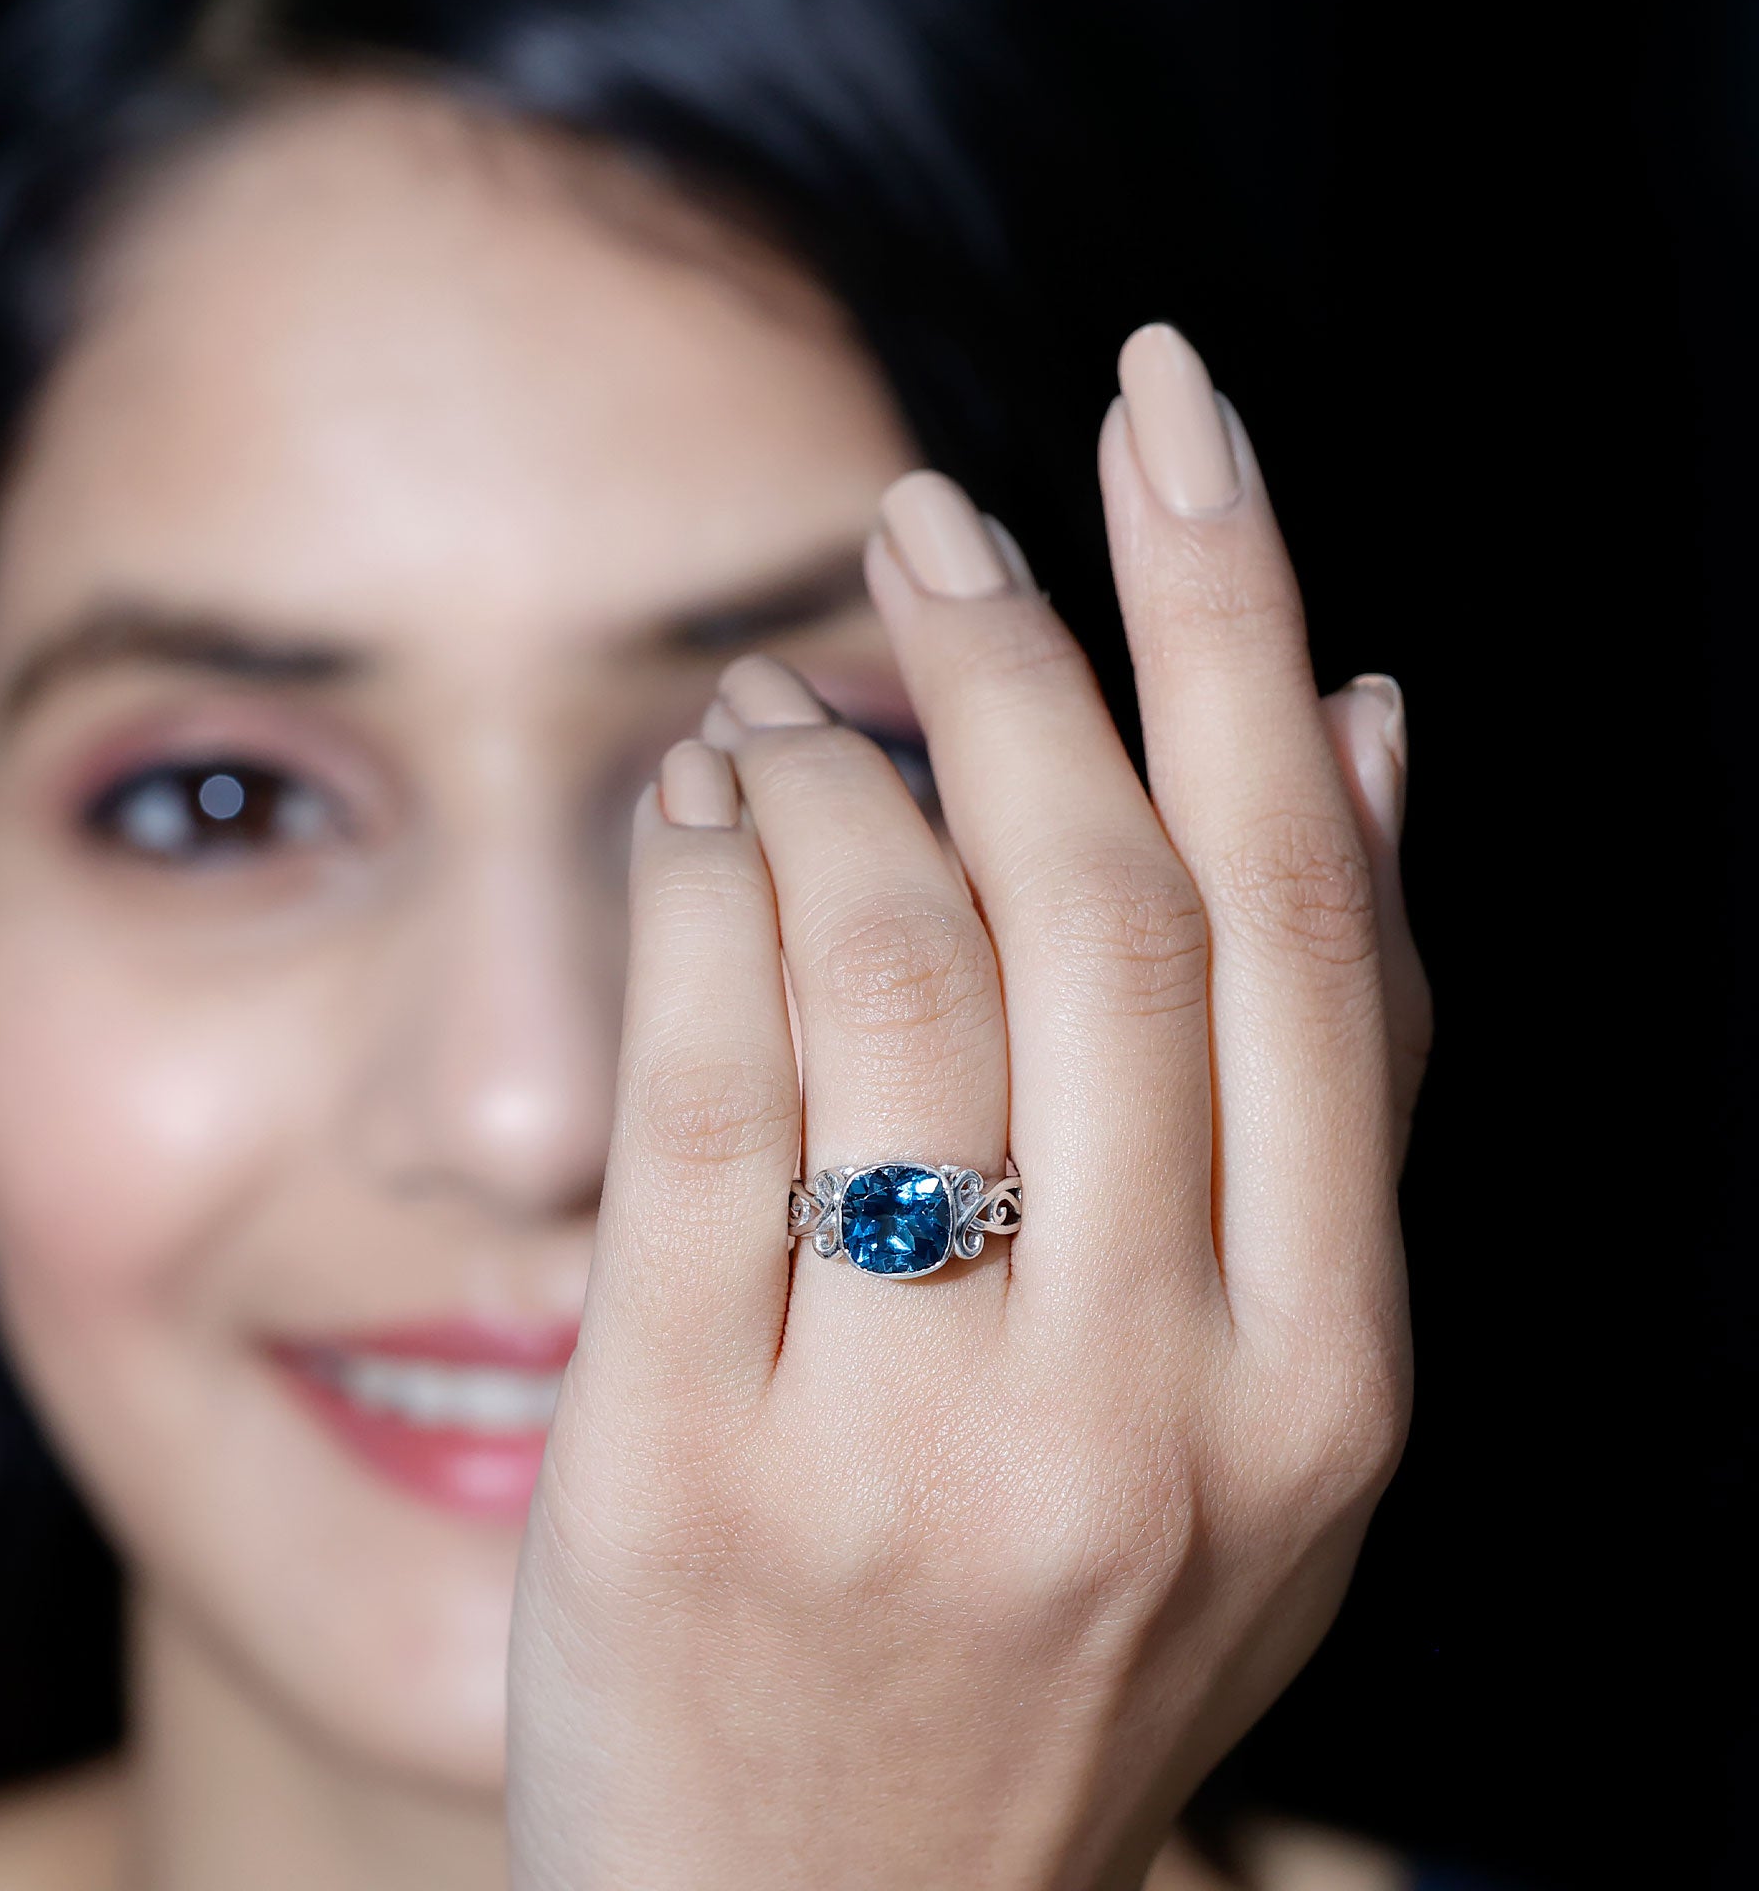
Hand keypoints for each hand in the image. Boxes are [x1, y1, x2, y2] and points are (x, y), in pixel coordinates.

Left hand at [506, 326, 1428, 1889]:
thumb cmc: (1062, 1636)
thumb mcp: (1274, 1401)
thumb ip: (1327, 1076)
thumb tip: (1371, 735)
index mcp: (1321, 1371)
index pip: (1290, 906)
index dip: (1232, 621)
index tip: (1172, 418)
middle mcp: (1145, 1400)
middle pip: (1095, 900)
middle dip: (1016, 647)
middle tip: (934, 516)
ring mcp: (909, 1446)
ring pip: (887, 962)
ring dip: (829, 760)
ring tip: (787, 690)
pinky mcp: (684, 1468)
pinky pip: (693, 1089)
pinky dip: (693, 890)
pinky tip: (695, 805)